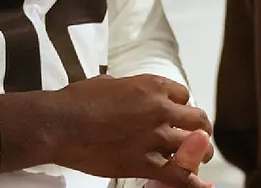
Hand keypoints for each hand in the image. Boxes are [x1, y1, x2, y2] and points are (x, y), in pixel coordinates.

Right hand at [48, 75, 211, 186]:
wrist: (60, 124)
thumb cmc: (77, 101)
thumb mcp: (108, 82)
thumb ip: (128, 87)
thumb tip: (127, 92)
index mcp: (151, 86)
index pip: (184, 96)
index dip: (181, 107)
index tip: (178, 115)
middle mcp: (159, 109)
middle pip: (197, 119)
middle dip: (200, 129)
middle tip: (198, 138)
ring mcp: (154, 137)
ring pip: (196, 146)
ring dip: (199, 153)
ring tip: (198, 159)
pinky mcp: (145, 163)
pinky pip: (179, 174)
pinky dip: (191, 180)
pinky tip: (196, 183)